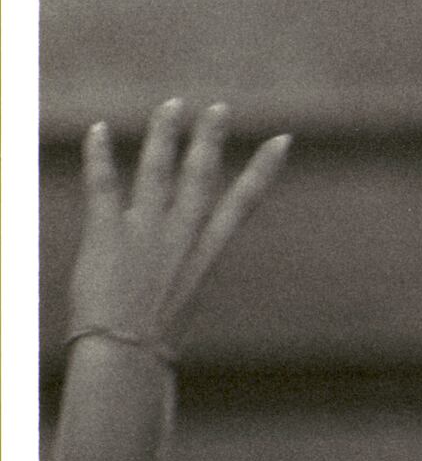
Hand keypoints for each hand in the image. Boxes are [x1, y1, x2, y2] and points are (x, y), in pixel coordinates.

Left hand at [68, 99, 290, 361]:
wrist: (126, 355)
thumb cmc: (149, 351)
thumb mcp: (177, 314)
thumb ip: (176, 291)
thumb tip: (172, 296)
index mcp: (206, 255)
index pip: (243, 202)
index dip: (264, 169)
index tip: (282, 140)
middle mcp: (181, 235)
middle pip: (200, 175)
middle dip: (209, 139)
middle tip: (218, 108)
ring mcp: (146, 231)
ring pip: (158, 170)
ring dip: (165, 135)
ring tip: (173, 105)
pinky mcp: (108, 234)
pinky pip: (104, 186)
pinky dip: (100, 157)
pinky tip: (99, 130)